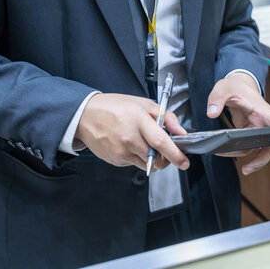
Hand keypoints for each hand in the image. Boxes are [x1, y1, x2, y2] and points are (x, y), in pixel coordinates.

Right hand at [75, 93, 189, 170]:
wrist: (85, 116)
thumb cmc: (114, 107)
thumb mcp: (144, 104)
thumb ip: (167, 117)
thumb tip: (181, 132)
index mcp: (138, 121)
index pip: (161, 143)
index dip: (175, 155)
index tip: (184, 162)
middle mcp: (129, 139)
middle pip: (157, 159)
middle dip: (166, 158)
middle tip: (165, 149)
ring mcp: (121, 152)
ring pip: (148, 165)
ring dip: (152, 158)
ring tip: (143, 142)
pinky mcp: (116, 161)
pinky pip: (134, 164)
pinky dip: (138, 157)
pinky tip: (130, 144)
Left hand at [207, 73, 269, 174]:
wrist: (235, 85)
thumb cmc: (234, 86)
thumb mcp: (222, 88)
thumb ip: (216, 99)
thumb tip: (211, 113)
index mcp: (261, 110)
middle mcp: (263, 121)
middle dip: (262, 159)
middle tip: (247, 169)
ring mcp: (258, 128)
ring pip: (262, 149)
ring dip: (252, 160)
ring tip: (240, 167)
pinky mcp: (250, 132)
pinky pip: (250, 147)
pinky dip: (239, 152)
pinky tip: (225, 152)